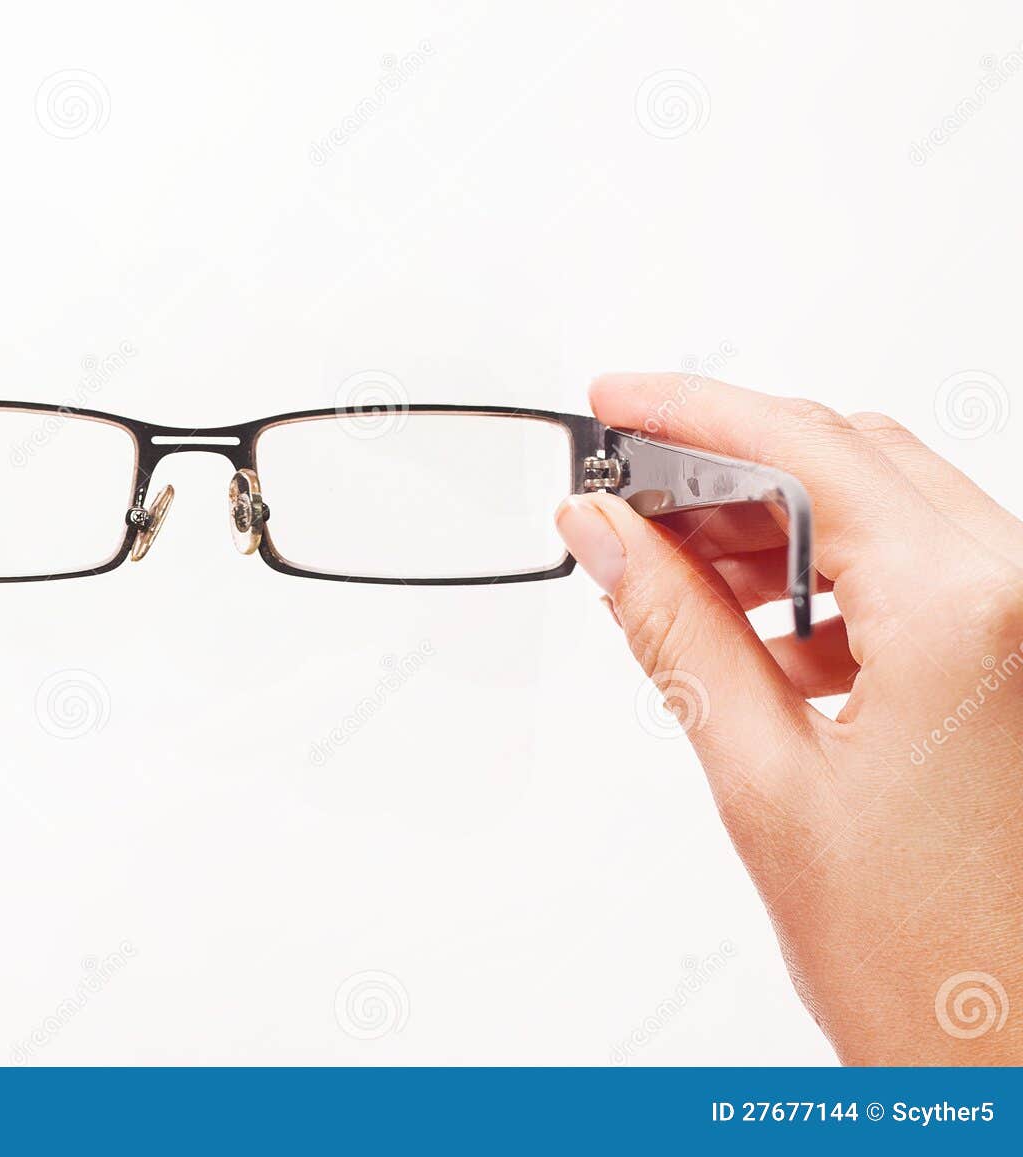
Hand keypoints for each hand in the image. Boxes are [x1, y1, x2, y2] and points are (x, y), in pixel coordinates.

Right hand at [556, 373, 1022, 1063]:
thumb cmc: (931, 967)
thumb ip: (675, 633)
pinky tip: (763, 633)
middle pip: (855, 461)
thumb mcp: (764, 783)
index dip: (692, 410)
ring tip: (675, 566)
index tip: (615, 401)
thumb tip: (606, 537)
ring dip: (780, 523)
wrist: (1017, 1069)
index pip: (808, 449)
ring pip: (892, 510)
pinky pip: (929, 573)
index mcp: (965, 612)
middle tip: (622, 492)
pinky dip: (835, 578)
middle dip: (728, 464)